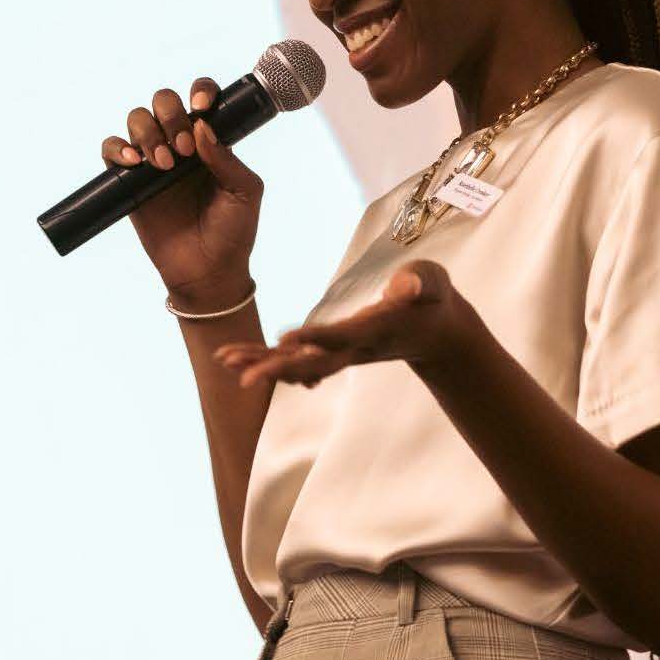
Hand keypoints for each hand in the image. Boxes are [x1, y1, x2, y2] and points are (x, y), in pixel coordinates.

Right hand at [100, 77, 263, 304]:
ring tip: (164, 165)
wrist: (208, 272)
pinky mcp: (130, 183)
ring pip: (137, 120)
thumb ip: (226, 159)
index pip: (201, 99)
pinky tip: (134, 164)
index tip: (202, 106)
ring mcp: (153, 162)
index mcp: (211, 142)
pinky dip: (117, 149)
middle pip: (164, 102)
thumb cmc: (233, 232)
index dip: (200, 91)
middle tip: (185, 149)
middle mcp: (181, 145)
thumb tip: (201, 127)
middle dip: (171, 115)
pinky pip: (112, 151)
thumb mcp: (244, 192)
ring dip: (148, 133)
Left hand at [210, 260, 480, 388]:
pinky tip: (236, 358)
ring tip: (224, 359)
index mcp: (376, 329)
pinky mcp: (333, 349)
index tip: (286, 341)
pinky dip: (266, 360)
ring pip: (298, 365)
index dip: (316, 339)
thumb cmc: (432, 297)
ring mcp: (343, 353)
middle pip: (313, 363)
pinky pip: (295, 359)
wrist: (435, 331)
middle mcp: (355, 348)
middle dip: (278, 370)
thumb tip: (409, 286)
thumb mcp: (433, 281)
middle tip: (241, 378)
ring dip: (262, 364)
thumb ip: (422, 282)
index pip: (343, 336)